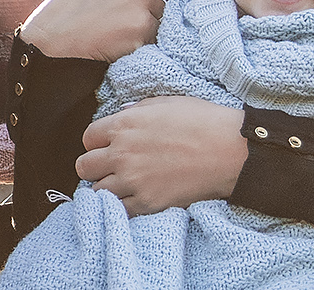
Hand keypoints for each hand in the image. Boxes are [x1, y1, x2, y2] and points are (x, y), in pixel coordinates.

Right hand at [20, 0, 205, 61]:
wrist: (54, 35)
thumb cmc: (77, 6)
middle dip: (162, 2)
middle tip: (138, 14)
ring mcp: (140, 2)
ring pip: (166, 14)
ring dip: (155, 23)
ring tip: (125, 29)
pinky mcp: (141, 29)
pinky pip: (159, 35)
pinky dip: (148, 40)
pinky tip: (126, 41)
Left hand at [76, 97, 245, 215]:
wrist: (229, 150)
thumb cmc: (202, 121)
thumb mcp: (166, 103)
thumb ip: (136, 110)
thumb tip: (120, 117)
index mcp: (125, 124)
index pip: (88, 137)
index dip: (96, 142)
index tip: (107, 146)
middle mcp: (123, 153)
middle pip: (84, 166)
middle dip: (94, 166)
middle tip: (110, 168)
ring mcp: (133, 180)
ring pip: (96, 191)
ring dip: (106, 188)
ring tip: (122, 185)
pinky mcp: (147, 203)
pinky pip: (118, 210)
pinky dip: (121, 207)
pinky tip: (132, 199)